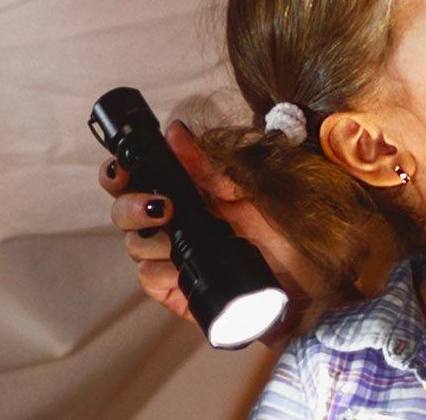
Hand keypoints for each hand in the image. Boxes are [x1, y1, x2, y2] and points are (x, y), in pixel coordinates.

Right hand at [104, 119, 320, 343]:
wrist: (307, 284)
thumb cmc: (282, 234)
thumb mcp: (249, 193)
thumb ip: (209, 168)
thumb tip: (176, 134)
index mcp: (185, 194)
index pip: (135, 179)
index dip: (118, 173)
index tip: (121, 170)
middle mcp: (172, 225)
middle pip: (124, 213)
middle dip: (132, 206)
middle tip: (162, 208)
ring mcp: (172, 259)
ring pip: (135, 246)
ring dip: (154, 240)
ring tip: (189, 237)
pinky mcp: (177, 290)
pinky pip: (150, 279)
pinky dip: (164, 272)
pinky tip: (185, 269)